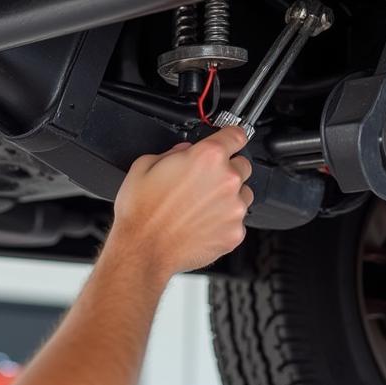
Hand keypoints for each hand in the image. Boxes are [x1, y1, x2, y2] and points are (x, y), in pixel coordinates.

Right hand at [109, 127, 252, 278]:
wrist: (142, 249)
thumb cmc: (141, 212)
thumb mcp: (146, 165)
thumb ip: (174, 152)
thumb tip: (185, 151)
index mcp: (207, 157)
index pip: (237, 135)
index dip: (232, 136)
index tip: (232, 140)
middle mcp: (226, 180)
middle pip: (243, 165)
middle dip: (227, 170)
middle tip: (205, 182)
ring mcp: (234, 208)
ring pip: (244, 194)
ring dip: (230, 197)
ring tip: (202, 206)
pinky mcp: (235, 233)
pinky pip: (238, 222)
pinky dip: (225, 222)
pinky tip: (203, 224)